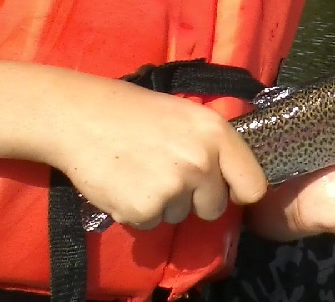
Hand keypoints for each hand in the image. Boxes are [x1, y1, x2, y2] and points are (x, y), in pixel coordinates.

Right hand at [37, 71, 267, 229]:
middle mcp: (202, 161)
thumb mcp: (186, 115)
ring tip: (139, 171)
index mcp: (217, 132)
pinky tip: (123, 183)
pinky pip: (150, 223)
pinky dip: (137, 210)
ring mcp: (174, 188)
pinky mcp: (145, 210)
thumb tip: (232, 177)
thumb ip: (212, 144)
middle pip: (215, 208)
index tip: (225, 190)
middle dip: (195, 199)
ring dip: (162, 202)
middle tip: (166, 173)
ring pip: (180, 215)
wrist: (80, 117)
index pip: (253, 186)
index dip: (238, 191)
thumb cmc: (134, 111)